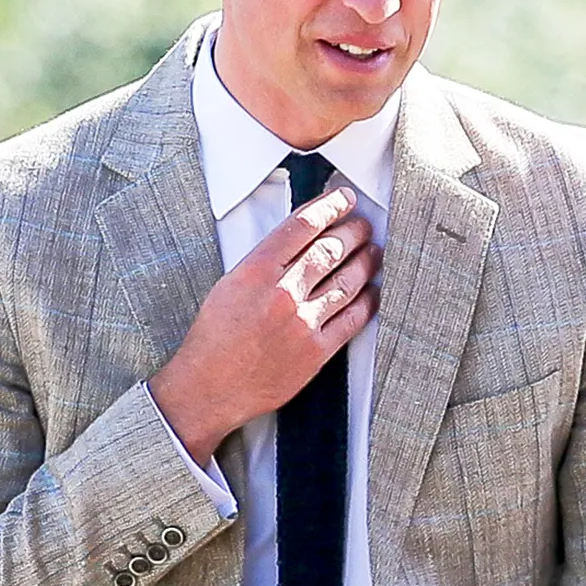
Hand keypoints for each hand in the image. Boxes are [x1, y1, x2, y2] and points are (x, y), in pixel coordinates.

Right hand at [149, 186, 381, 464]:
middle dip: (353, 232)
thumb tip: (296, 242)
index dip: (329, 207)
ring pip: (346, 282)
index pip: (302, 226)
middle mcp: (282, 293)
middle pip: (330, 250)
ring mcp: (302, 323)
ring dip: (366, 263)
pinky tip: (374, 292)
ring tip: (374, 252)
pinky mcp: (316, 352)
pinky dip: (367, 303)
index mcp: (255, 271)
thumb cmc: (214, 338)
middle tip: (364, 226)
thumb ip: (263, 264)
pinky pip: (351, 320)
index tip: (345, 199)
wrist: (211, 387)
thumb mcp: (229, 286)